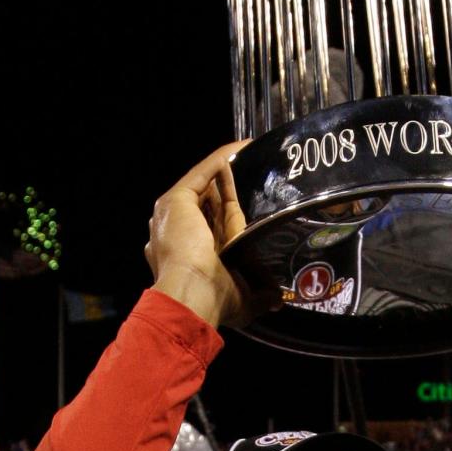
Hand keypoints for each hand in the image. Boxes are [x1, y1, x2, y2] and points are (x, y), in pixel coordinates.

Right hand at [146, 144, 271, 329]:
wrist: (192, 295)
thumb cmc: (212, 302)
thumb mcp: (243, 301)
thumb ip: (260, 295)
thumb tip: (277, 299)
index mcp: (189, 255)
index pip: (215, 228)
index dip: (235, 216)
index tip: (258, 208)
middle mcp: (177, 232)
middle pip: (211, 203)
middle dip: (234, 189)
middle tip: (263, 177)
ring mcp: (174, 214)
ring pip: (206, 184)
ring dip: (231, 169)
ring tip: (258, 156)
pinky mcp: (176, 199)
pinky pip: (203, 171)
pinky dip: (223, 159)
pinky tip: (244, 148)